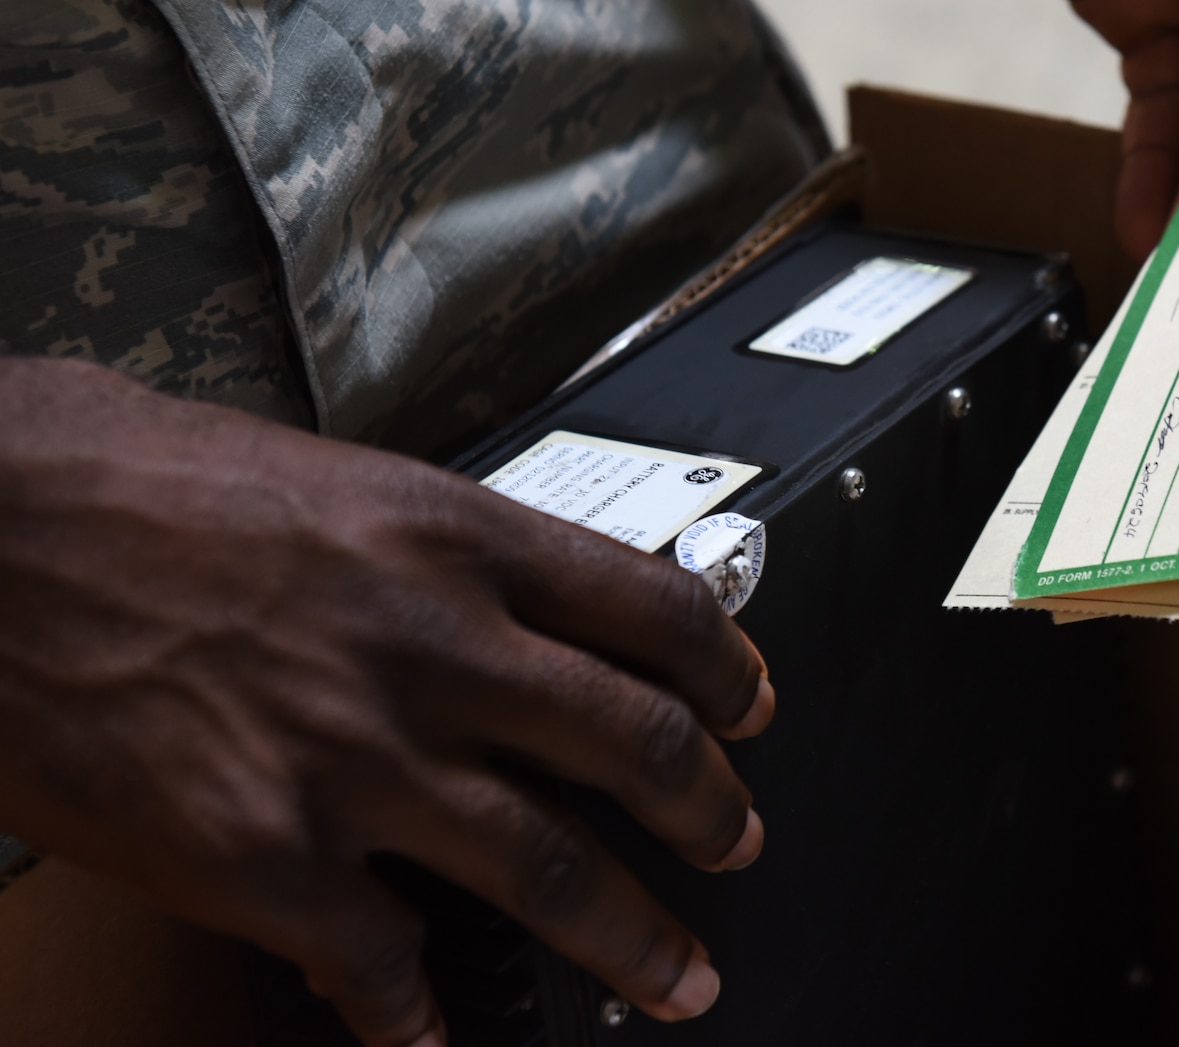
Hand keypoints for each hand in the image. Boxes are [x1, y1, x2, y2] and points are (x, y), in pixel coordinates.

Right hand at [0, 359, 773, 1045]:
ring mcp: (354, 758)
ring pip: (550, 867)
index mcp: (452, 536)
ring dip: (632, 937)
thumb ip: (439, 556)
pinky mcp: (259, 855)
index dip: (729, 671)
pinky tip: (427, 1031)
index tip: (751, 707)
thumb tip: (522, 608)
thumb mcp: (331, 483)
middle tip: (739, 841)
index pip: (655, 608)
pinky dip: (414, 1012)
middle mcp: (429, 645)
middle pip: (634, 745)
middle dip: (711, 810)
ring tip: (676, 975)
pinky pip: (380, 962)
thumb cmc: (130, 484)